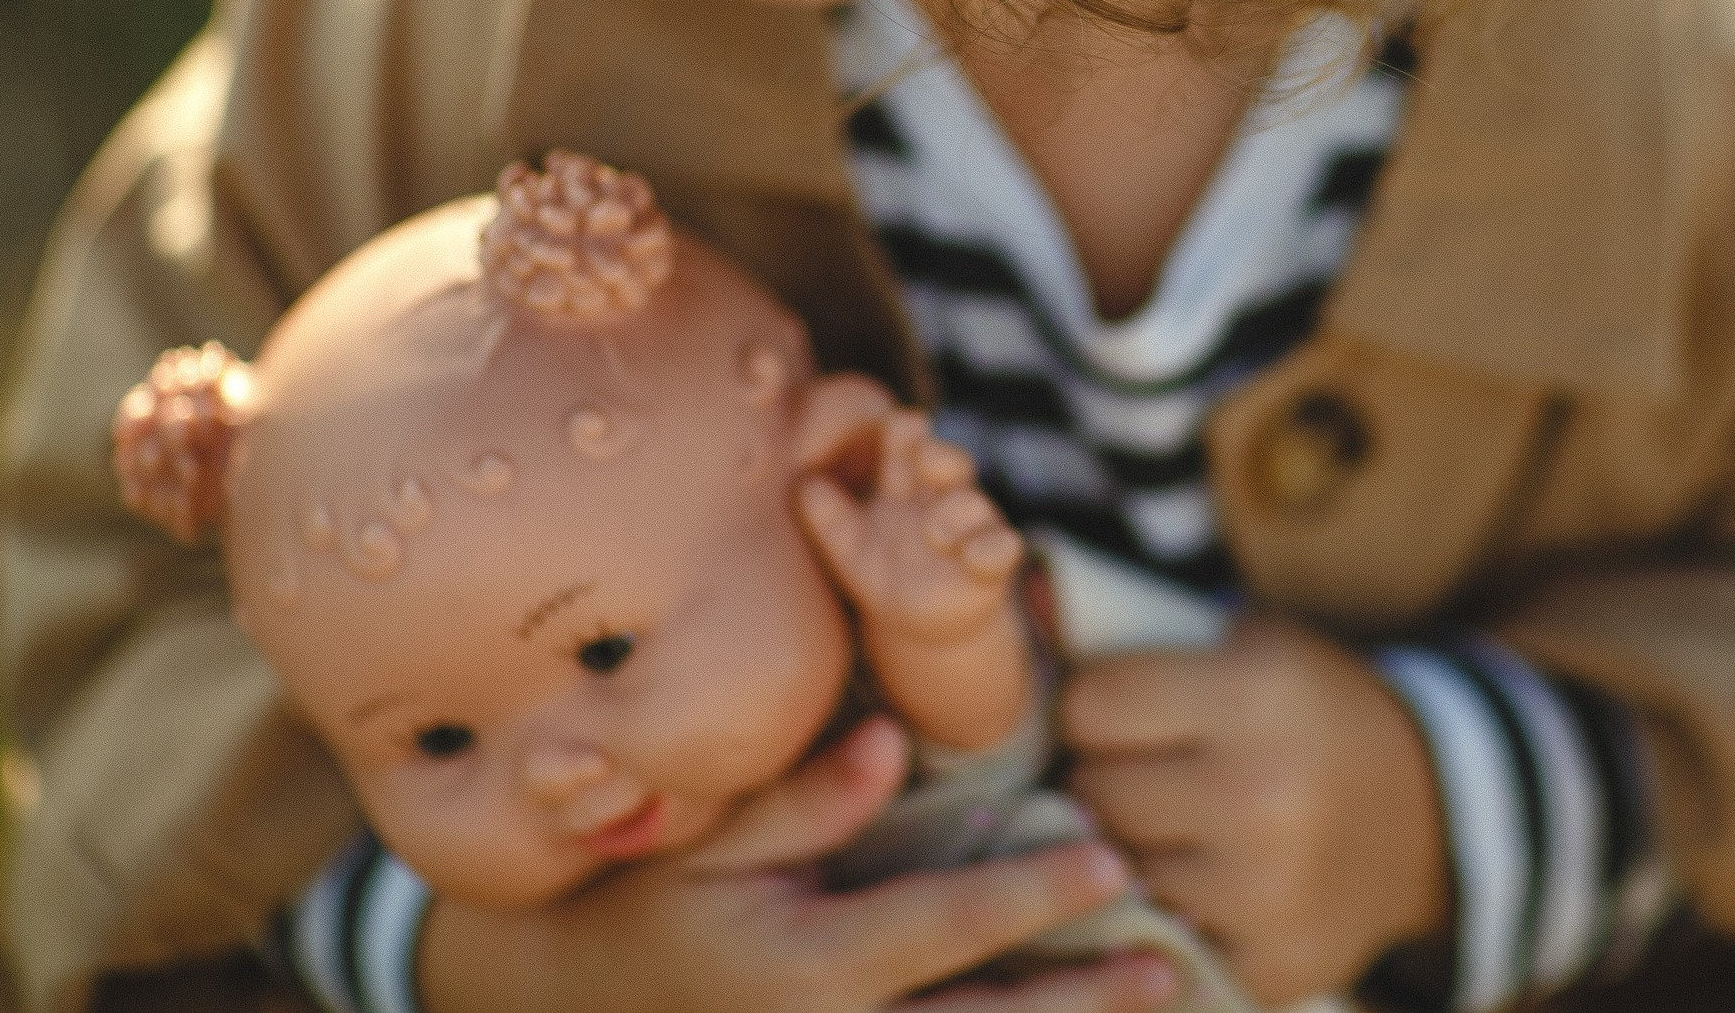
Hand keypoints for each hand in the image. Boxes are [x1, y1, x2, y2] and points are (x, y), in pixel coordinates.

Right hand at [419, 716, 1180, 1012]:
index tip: (1109, 858)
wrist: (568, 1002)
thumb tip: (892, 747)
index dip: (1032, 893)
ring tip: (1155, 1007)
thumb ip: (805, 801)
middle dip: (1081, 997)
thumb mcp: (708, 842)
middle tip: (1166, 962)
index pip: (945, 926)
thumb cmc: (643, 902)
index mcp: (810, 966)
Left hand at [803, 411, 1022, 643]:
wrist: (920, 624)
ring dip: (958, 510)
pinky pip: (1004, 546)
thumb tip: (807, 486)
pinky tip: (973, 556)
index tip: (897, 423)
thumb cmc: (885, 572)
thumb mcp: (850, 549)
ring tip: (935, 532)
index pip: (910, 447)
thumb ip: (829, 519)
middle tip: (924, 457)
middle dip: (940, 455)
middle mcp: (944, 499)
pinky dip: (992, 548)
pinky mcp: (992, 563)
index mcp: (909, 487)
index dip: (906, 433)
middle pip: (951, 462)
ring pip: (976, 503)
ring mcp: (972, 529)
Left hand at [1060, 617, 1451, 1004]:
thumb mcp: (1248, 644)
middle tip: (1136, 769)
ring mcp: (1267, 891)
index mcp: (1257, 697)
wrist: (1426, 814)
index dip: (1091, 705)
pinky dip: (1164, 913)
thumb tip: (1030, 595)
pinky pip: (1158, 939)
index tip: (1113, 710)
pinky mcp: (1269, 965)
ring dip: (1125, 847)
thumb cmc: (1312, 711)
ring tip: (1168, 822)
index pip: (1092, 704)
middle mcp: (1262, 795)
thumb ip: (1139, 627)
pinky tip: (1196, 880)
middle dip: (1100, 776)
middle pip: (1096, 791)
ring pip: (1118, 869)